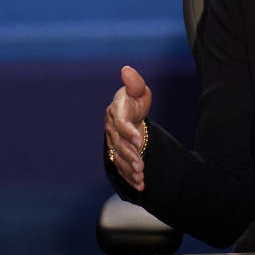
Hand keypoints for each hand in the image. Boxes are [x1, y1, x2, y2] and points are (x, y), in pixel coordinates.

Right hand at [104, 65, 151, 191]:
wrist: (129, 114)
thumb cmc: (134, 100)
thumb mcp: (138, 90)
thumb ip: (134, 83)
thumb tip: (126, 69)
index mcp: (116, 112)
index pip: (121, 123)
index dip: (128, 132)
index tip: (140, 141)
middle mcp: (112, 130)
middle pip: (120, 145)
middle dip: (130, 156)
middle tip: (141, 166)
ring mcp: (114, 144)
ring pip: (120, 158)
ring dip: (130, 169)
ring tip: (141, 177)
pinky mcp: (118, 155)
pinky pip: (122, 168)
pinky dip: (130, 178)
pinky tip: (140, 185)